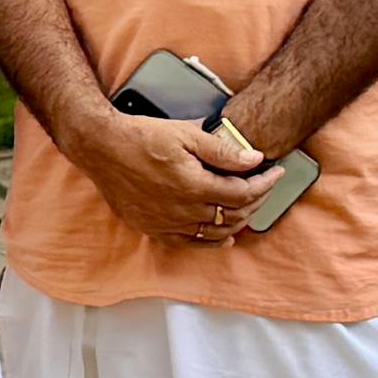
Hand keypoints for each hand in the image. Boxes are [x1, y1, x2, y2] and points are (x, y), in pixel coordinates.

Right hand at [70, 105, 266, 249]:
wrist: (102, 148)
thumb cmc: (142, 137)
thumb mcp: (187, 134)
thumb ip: (223, 151)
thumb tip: (254, 160)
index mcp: (194, 185)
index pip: (244, 193)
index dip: (265, 184)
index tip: (275, 173)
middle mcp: (182, 210)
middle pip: (233, 214)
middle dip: (256, 201)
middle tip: (264, 186)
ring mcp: (166, 223)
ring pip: (215, 232)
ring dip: (237, 221)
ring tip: (248, 207)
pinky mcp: (152, 228)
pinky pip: (189, 242)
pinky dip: (210, 242)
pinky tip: (224, 237)